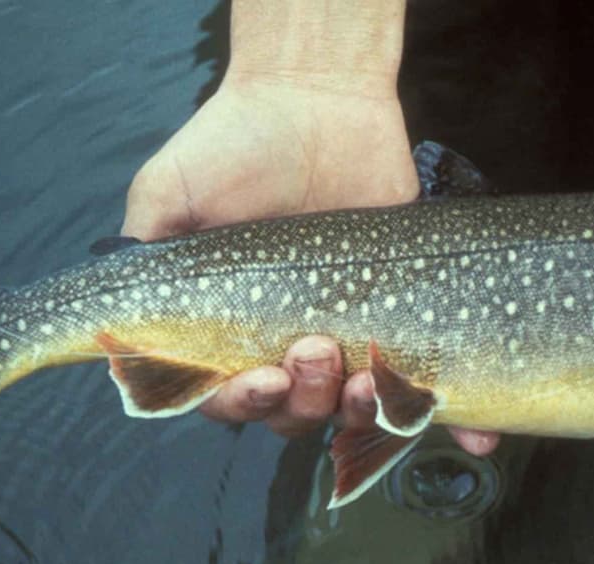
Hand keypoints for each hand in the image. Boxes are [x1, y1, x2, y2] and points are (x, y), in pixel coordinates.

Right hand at [120, 75, 499, 454]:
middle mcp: (290, 341)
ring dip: (364, 409)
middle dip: (306, 399)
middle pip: (297, 414)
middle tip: (316, 347)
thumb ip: (143, 261)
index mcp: (232, 331)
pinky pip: (434, 383)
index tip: (261, 377)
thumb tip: (113, 332)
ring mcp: (354, 333)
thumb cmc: (232, 145)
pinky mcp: (413, 319)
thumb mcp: (166, 196)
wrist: (317, 99)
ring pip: (359, 409)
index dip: (242, 405)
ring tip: (367, 372)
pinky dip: (459, 418)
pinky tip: (480, 435)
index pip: (229, 399)